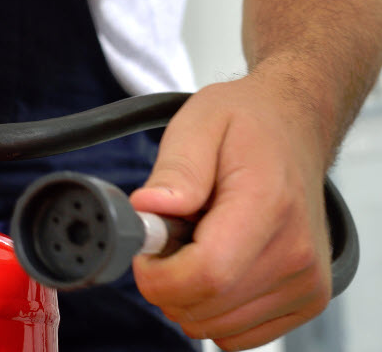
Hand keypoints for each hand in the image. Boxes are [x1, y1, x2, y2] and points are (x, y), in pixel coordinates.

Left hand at [130, 72, 331, 350]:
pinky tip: (219, 263)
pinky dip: (214, 307)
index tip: (147, 246)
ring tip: (201, 241)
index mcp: (267, 206)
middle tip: (173, 234)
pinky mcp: (306, 299)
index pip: (205, 275)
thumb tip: (149, 208)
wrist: (294, 128)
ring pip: (215, 327)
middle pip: (204, 307)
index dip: (157, 273)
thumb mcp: (200, 124)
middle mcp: (295, 253)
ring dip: (190, 293)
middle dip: (167, 280)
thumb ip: (175, 170)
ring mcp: (305, 281)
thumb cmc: (247, 125)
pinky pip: (237, 334)